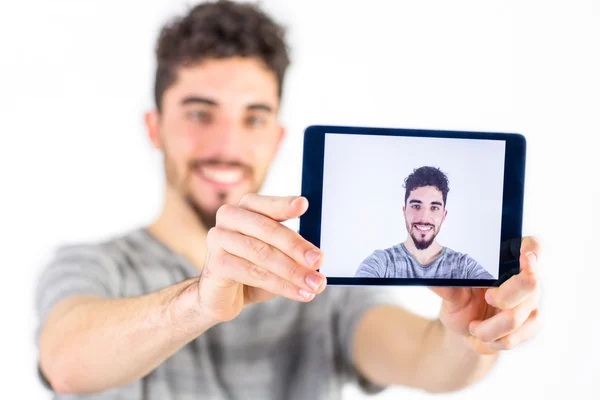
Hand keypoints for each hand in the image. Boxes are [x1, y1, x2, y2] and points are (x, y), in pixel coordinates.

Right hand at [197, 194, 326, 321]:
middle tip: (319, 261)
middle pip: (267, 229)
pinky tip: (299, 293)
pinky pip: (252, 273)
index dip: (284, 205)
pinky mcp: (215, 264)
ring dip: (293, 271)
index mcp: (247, 207)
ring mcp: (218, 239)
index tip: (303, 205)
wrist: (223, 296)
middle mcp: (229, 217)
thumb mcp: (277, 254)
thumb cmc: (254, 269)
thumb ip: (293, 249)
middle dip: (296, 247)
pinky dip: (280, 285)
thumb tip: (317, 256)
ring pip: (262, 254)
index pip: (267, 203)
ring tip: (314, 284)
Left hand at [430, 237, 541, 353]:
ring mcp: (532, 301)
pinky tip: (484, 336)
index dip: (533, 250)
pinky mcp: (532, 323)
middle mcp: (524, 277)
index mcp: (505, 260)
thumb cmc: (461, 302)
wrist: (467, 330)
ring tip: (473, 327)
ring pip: (517, 316)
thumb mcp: (450, 292)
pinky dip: (494, 340)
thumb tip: (425, 272)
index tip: (525, 257)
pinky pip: (516, 336)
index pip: (532, 246)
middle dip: (505, 296)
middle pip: (531, 283)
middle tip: (487, 298)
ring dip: (488, 328)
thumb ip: (444, 282)